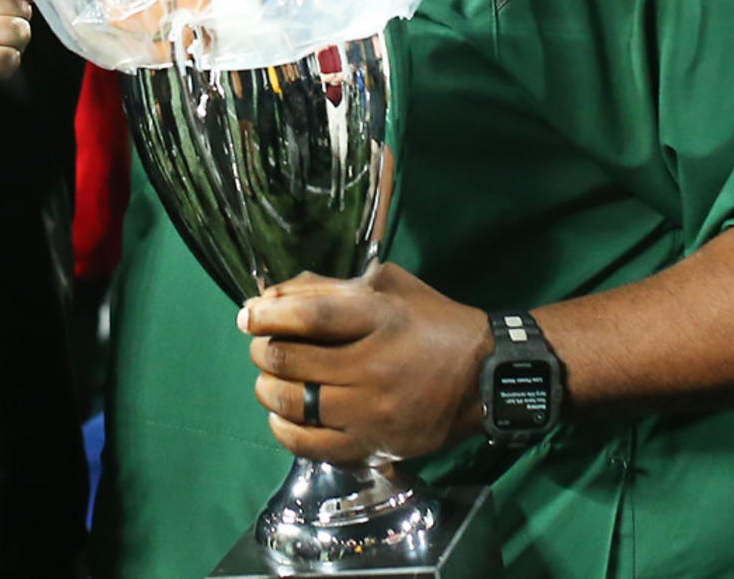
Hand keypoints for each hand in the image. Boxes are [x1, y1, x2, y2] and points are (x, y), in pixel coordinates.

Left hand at [240, 263, 491, 466]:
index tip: (248, 315)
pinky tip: (282, 415)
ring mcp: (374, 411)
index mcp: (381, 318)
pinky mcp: (375, 446)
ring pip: (294, 403)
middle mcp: (375, 366)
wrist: (485, 377)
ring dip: (268, 388)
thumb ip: (327, 287)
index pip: (311, 315)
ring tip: (271, 378)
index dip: (269, 314)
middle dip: (263, 350)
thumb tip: (268, 297)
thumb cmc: (431, 323)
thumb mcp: (387, 286)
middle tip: (263, 346)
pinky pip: (311, 446)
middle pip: (293, 360)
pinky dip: (284, 429)